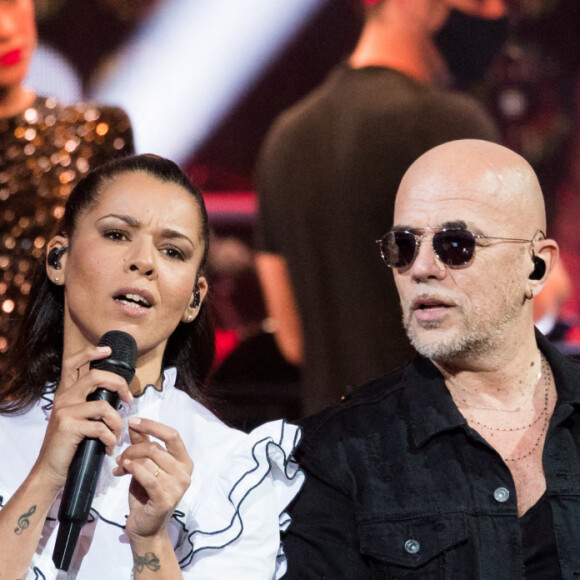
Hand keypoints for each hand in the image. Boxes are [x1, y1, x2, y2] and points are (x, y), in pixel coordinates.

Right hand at [33, 345, 133, 489]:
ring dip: (118, 423)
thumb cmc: (71, 444)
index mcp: (66, 393)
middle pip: (96, 376)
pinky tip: (109, 448)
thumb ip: (91, 402)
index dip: (90, 352)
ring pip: (104, 406)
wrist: (51, 470)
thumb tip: (119, 393)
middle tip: (130, 400)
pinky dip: (110, 439)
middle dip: (119, 384)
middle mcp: (64, 398)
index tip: (108, 350)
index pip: (73, 362)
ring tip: (118, 436)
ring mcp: (65, 411)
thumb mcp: (78, 418)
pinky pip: (101, 427)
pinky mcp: (68, 426)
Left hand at [113, 417, 192, 539]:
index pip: (172, 435)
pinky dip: (133, 469)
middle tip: (121, 456)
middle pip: (156, 448)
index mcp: (184, 461)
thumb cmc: (146, 494)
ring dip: (130, 460)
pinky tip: (123, 469)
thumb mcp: (145, 466)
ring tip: (120, 467)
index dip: (153, 426)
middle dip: (133, 448)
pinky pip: (148, 477)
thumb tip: (134, 424)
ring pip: (149, 461)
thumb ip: (143, 445)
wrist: (145, 528)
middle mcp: (185, 472)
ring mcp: (178, 487)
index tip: (133, 421)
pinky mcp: (166, 499)